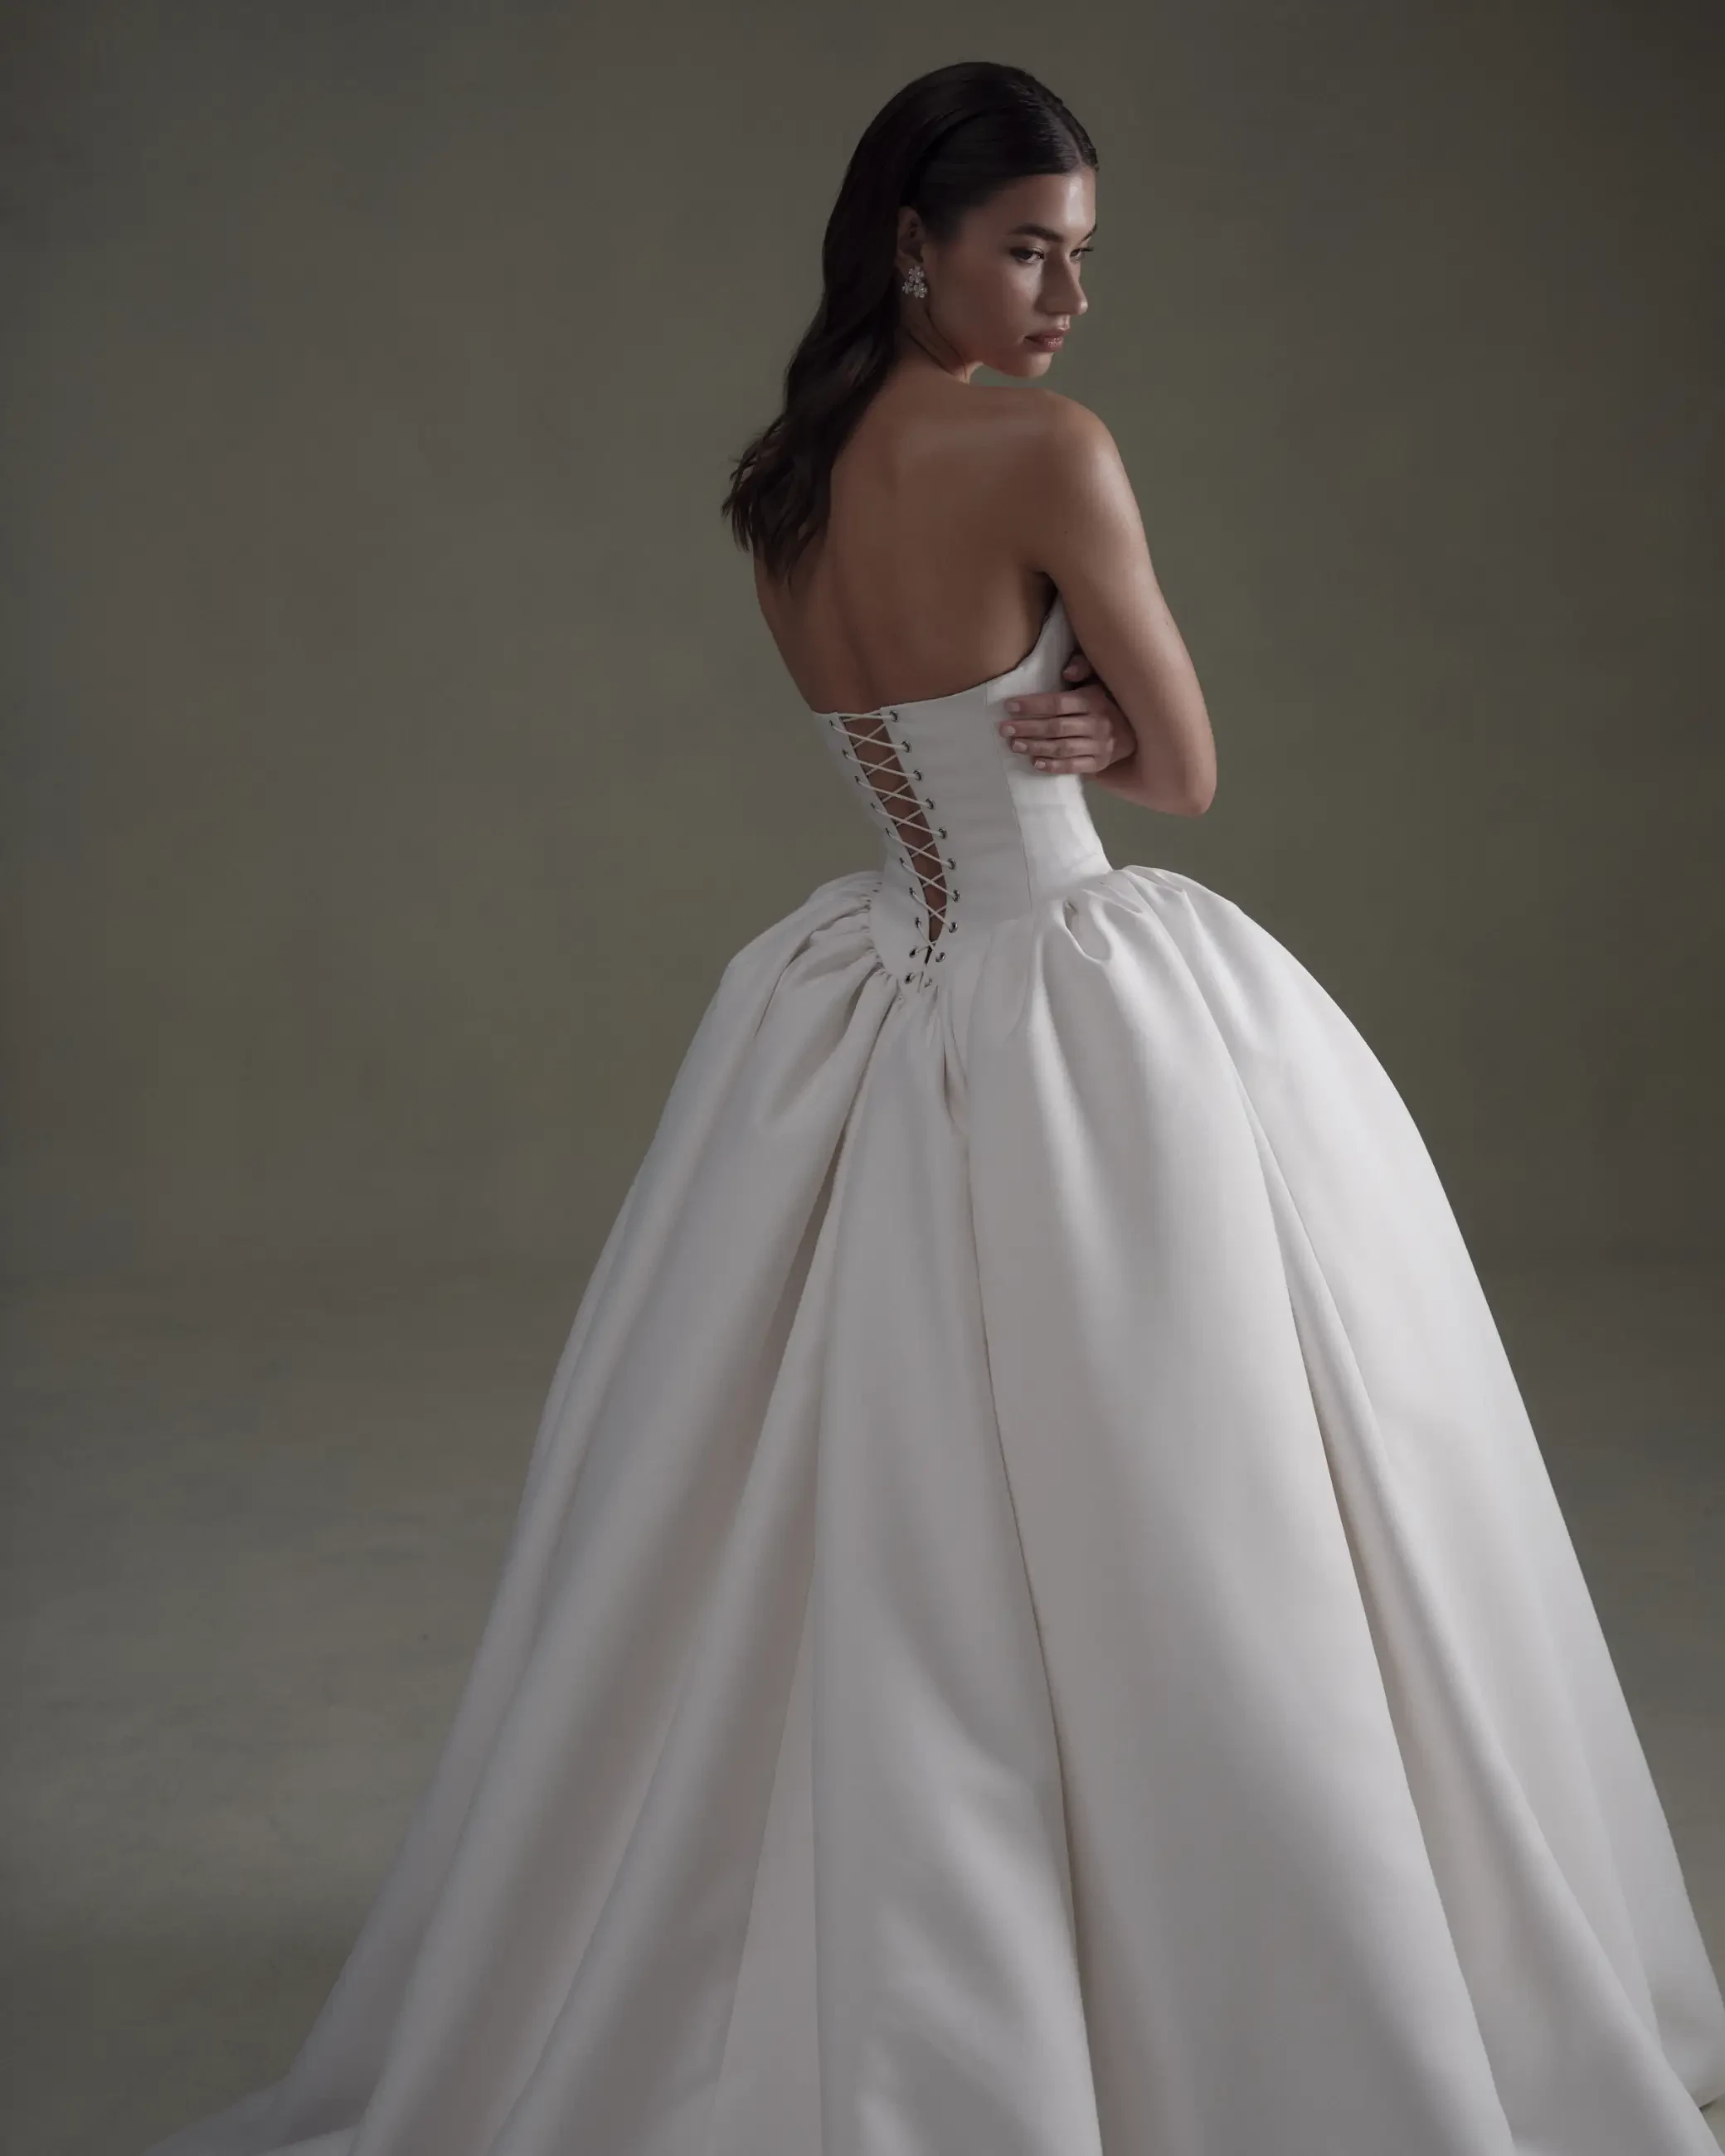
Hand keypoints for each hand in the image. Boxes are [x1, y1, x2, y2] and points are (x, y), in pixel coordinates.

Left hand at [997, 649, 1129, 774]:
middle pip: (1056, 727)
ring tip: (1014, 745)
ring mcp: (1099, 746)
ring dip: (1036, 747)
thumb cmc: (1107, 700)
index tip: (1009, 706)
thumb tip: (1067, 673)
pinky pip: (1073, 767)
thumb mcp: (1098, 679)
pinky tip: (1035, 762)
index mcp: (1094, 701)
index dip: (1032, 705)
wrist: (1136, 729)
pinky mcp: (1099, 763)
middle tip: (1004, 729)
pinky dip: (1053, 766)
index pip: (1058, 703)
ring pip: (1062, 748)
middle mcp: (1098, 724)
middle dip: (1027, 728)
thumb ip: (1083, 668)